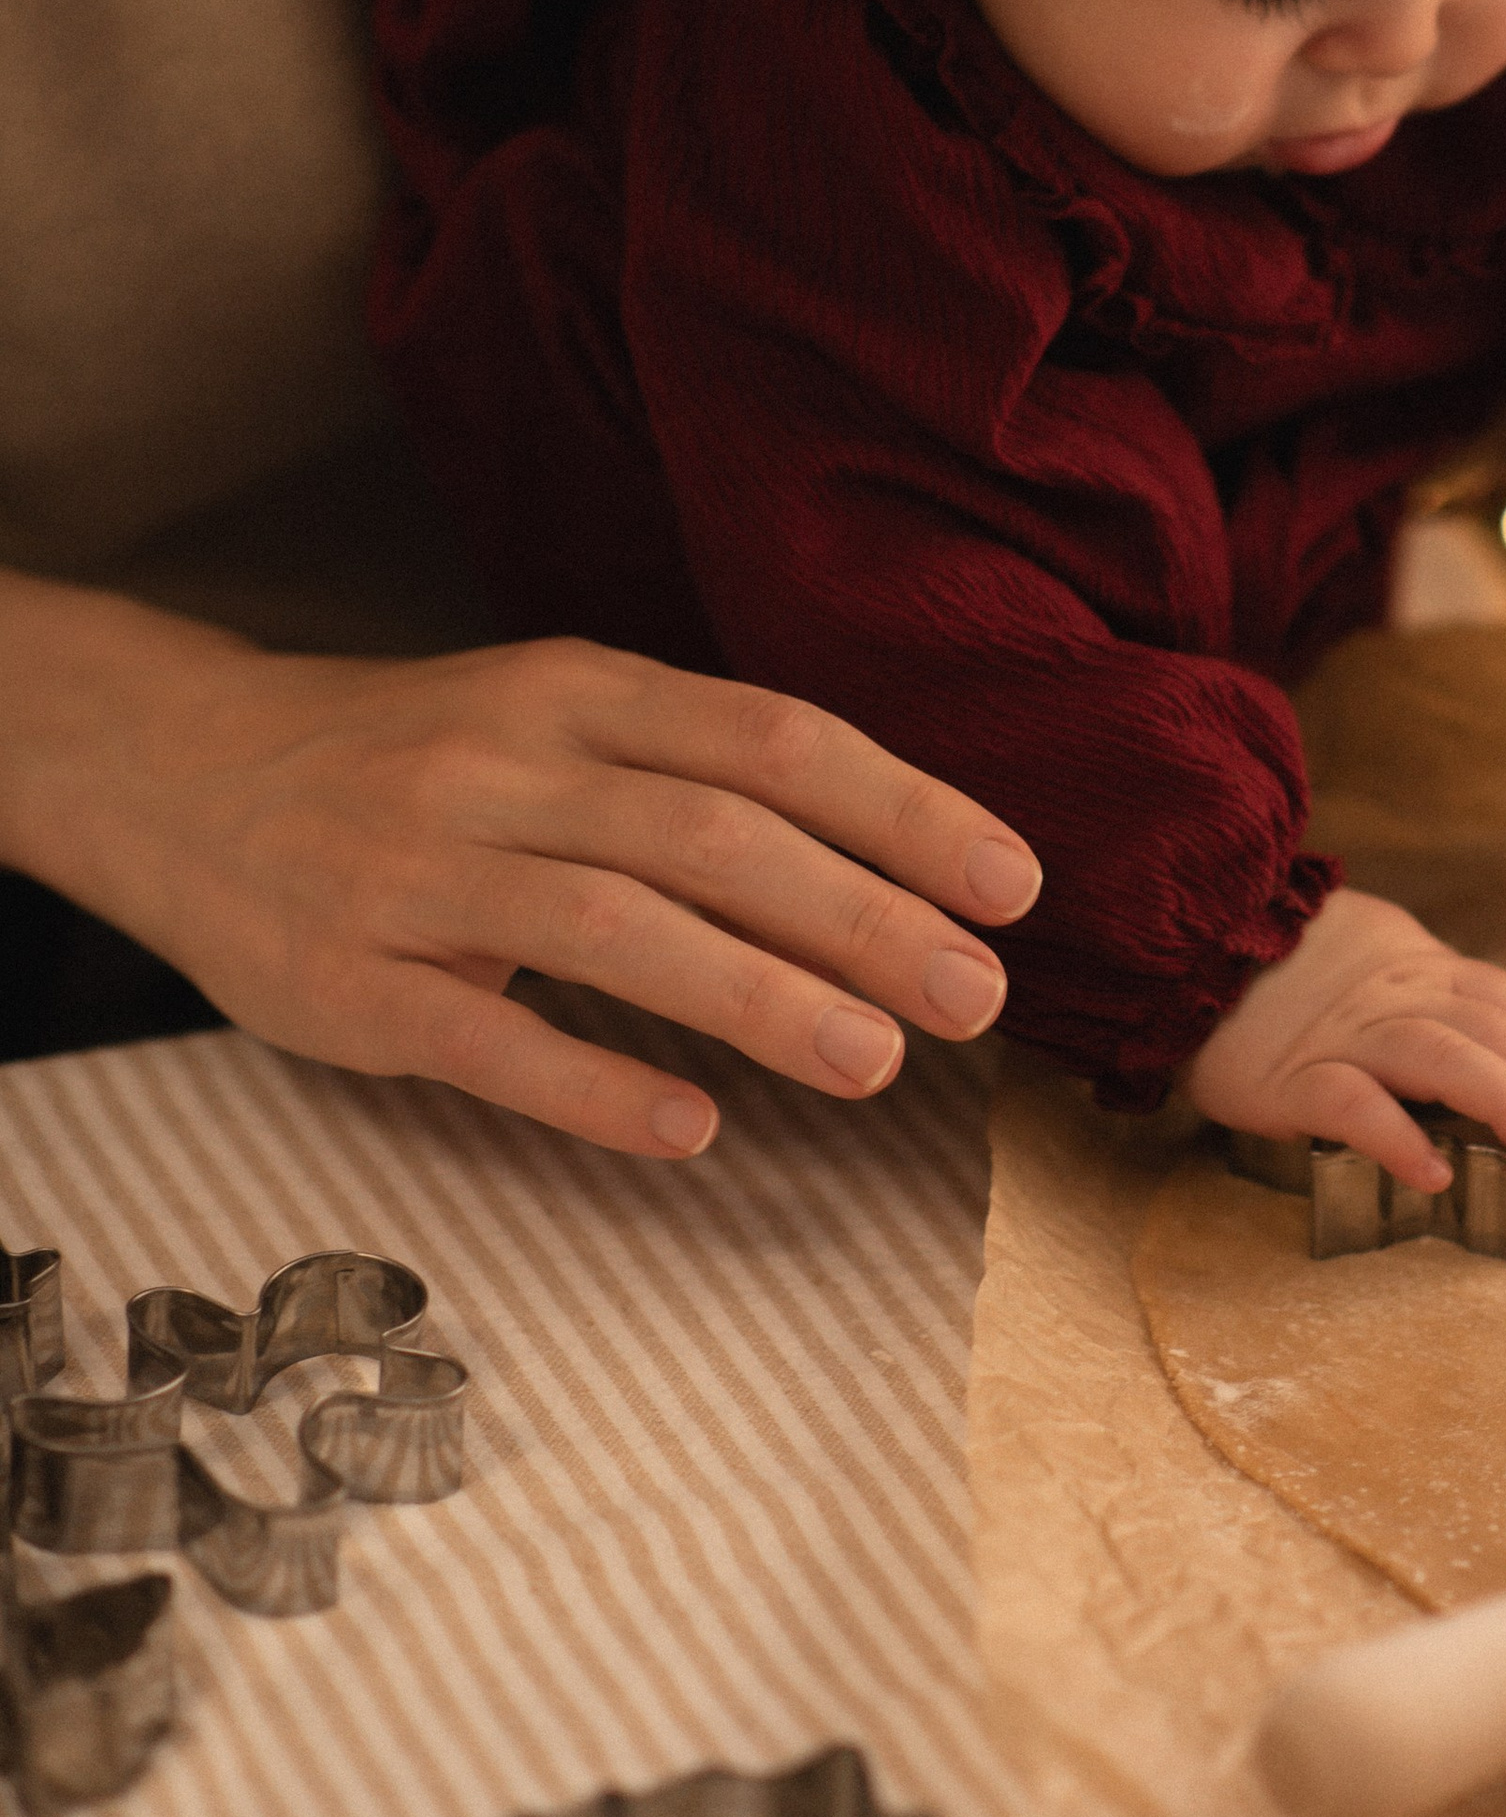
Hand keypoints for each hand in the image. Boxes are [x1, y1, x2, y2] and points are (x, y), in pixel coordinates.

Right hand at [0, 575, 1043, 1158]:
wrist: (183, 769)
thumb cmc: (417, 755)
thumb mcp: (552, 714)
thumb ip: (693, 767)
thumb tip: (890, 852)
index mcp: (578, 690)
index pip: (771, 738)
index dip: (901, 808)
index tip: (1011, 884)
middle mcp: (506, 766)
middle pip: (716, 836)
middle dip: (866, 916)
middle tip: (981, 997)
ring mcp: (422, 874)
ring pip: (618, 929)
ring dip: (763, 996)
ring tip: (881, 1060)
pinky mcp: (352, 983)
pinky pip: (485, 1038)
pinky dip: (597, 1083)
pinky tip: (696, 1125)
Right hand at [1186, 885, 1505, 1191]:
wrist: (1184, 942)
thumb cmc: (1279, 963)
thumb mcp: (1368, 948)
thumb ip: (1426, 981)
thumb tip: (1503, 1020)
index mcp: (1410, 969)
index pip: (1495, 997)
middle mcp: (1389, 999)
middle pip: (1485, 1030)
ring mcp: (1342, 1037)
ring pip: (1436, 1056)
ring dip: (1496, 1097)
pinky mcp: (1292, 1081)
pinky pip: (1354, 1107)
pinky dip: (1398, 1138)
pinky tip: (1432, 1172)